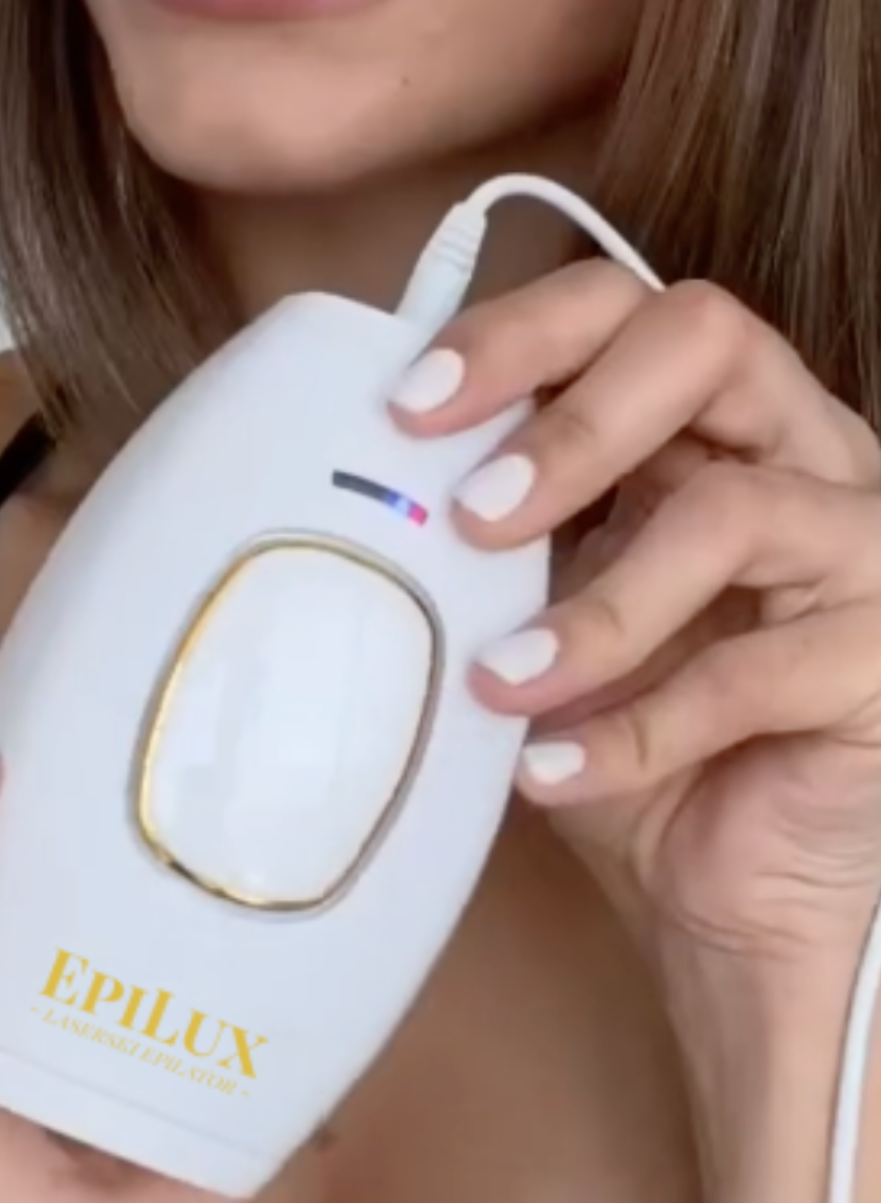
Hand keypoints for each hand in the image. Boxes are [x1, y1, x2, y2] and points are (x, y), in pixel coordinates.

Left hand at [390, 261, 880, 985]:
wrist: (735, 894)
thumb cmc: (635, 737)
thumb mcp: (547, 617)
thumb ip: (497, 539)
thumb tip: (370, 488)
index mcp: (713, 419)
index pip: (623, 308)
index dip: (519, 335)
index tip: (411, 405)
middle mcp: (801, 451)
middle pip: (706, 338)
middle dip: (574, 420)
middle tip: (472, 515)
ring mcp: (859, 547)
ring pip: (734, 510)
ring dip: (599, 606)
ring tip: (500, 682)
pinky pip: (757, 668)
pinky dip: (640, 726)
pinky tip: (554, 769)